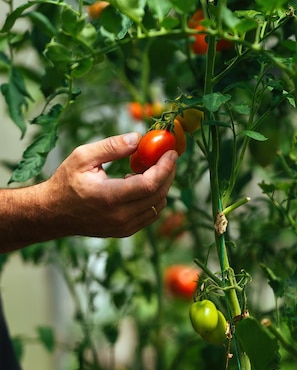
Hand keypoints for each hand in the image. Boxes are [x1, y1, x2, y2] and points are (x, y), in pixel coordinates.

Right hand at [0, 133, 176, 251]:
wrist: (52, 213)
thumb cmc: (65, 182)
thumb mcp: (83, 157)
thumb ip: (111, 146)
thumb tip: (138, 138)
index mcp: (110, 197)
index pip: (150, 184)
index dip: (165, 168)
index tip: (171, 152)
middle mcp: (120, 216)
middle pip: (158, 195)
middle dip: (168, 174)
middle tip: (168, 157)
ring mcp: (124, 227)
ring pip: (157, 206)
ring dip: (161, 186)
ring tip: (150, 168)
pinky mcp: (125, 231)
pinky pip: (149, 214)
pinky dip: (153, 198)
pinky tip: (140, 184)